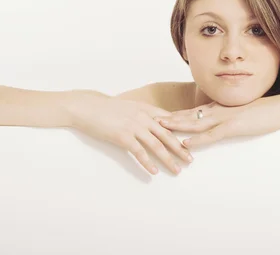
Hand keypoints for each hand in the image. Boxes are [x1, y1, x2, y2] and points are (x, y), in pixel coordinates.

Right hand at [63, 92, 192, 174]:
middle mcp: (143, 117)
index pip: (170, 121)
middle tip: (191, 160)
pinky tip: (154, 171)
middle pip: (167, 135)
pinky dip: (148, 163)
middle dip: (181, 148)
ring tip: (177, 170)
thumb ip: (144, 113)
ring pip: (156, 145)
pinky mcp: (122, 136)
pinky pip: (139, 152)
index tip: (192, 141)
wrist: (86, 107)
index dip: (182, 132)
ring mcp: (133, 126)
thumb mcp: (129, 106)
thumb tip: (156, 122)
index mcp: (146, 109)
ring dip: (168, 159)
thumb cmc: (106, 108)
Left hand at [155, 98, 279, 147]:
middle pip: (189, 115)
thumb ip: (226, 114)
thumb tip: (216, 119)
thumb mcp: (240, 111)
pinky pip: (211, 135)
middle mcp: (218, 111)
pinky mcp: (233, 127)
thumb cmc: (261, 111)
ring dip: (178, 126)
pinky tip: (187, 144)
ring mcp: (224, 118)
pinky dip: (198, 140)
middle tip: (152, 120)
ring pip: (196, 123)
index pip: (193, 111)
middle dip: (170, 118)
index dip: (177, 113)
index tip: (162, 115)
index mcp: (219, 108)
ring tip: (161, 129)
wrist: (278, 109)